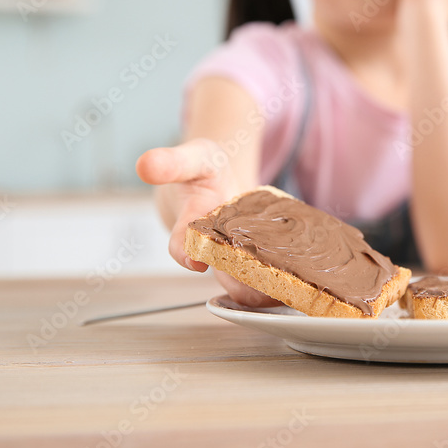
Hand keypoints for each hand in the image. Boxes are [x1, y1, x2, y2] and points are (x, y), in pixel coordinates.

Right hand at [136, 139, 280, 307]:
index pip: (180, 243)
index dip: (184, 253)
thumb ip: (171, 162)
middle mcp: (212, 246)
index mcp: (191, 222)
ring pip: (246, 280)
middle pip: (221, 271)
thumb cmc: (205, 170)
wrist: (220, 181)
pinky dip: (281, 280)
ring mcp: (235, 255)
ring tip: (285, 289)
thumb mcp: (193, 158)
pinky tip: (303, 282)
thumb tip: (144, 164)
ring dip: (262, 287)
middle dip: (238, 281)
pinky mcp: (257, 257)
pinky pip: (266, 275)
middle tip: (257, 288)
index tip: (194, 261)